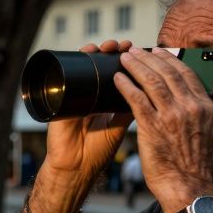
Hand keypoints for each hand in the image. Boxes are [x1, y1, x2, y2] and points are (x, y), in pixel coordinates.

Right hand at [41, 39, 134, 185]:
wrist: (76, 166)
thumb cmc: (97, 151)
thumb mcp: (119, 127)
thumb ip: (129, 110)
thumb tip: (152, 91)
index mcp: (102, 101)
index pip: (116, 75)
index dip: (128, 62)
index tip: (140, 52)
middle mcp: (88, 95)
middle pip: (100, 67)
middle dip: (114, 53)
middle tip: (126, 45)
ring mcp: (74, 95)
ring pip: (84, 66)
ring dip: (96, 52)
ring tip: (109, 46)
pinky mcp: (60, 98)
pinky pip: (67, 74)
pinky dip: (76, 61)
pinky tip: (87, 52)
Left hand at [115, 46, 212, 210]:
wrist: (187, 186)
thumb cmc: (192, 163)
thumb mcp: (204, 132)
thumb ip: (195, 113)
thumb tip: (187, 99)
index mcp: (204, 107)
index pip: (187, 74)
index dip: (170, 60)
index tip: (158, 51)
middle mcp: (190, 107)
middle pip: (168, 73)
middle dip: (149, 58)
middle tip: (135, 50)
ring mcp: (172, 116)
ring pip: (152, 81)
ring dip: (136, 66)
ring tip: (123, 58)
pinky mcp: (153, 126)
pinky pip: (137, 99)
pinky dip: (126, 86)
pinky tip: (117, 79)